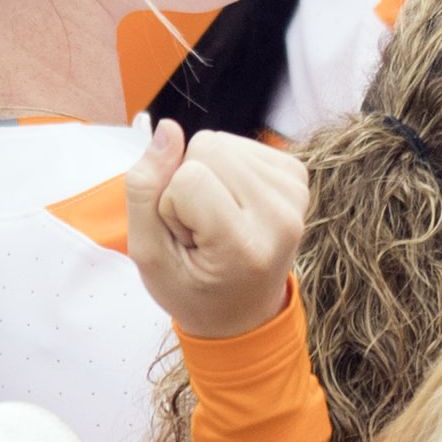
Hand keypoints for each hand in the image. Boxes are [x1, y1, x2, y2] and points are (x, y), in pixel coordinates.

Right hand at [126, 122, 307, 338]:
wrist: (243, 313)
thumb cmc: (191, 290)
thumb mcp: (149, 256)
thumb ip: (144, 192)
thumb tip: (168, 128)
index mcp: (245, 245)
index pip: (188, 177)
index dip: (171, 204)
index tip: (187, 241)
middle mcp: (281, 216)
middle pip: (208, 147)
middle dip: (188, 183)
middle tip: (201, 231)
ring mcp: (295, 194)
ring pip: (223, 142)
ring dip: (207, 177)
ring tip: (216, 222)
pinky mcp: (297, 176)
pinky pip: (241, 143)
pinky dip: (226, 170)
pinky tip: (232, 206)